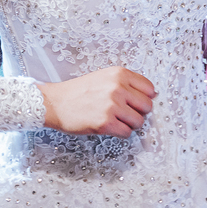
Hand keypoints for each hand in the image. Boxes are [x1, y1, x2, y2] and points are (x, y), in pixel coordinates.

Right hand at [40, 66, 155, 137]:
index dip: (144, 98)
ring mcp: (112, 106)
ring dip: (130, 124)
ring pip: (139, 121)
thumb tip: (151, 96)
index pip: (149, 88)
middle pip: (147, 106)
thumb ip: (125, 83)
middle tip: (125, 113)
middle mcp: (117, 88)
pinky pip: (127, 133)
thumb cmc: (79, 91)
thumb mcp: (104, 77)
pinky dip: (120, 133)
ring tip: (116, 120)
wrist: (55, 103)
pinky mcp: (105, 123)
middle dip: (138, 112)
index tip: (136, 102)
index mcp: (119, 74)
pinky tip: (109, 127)